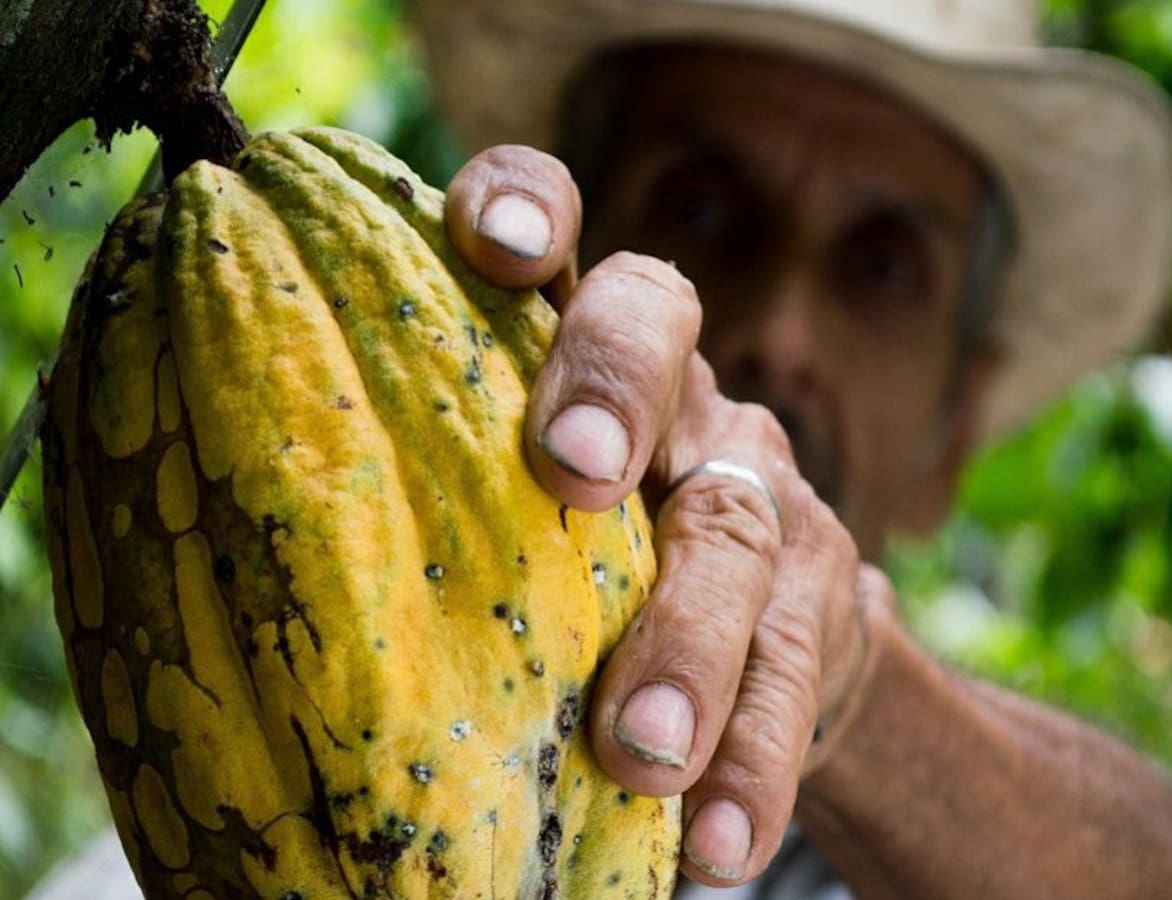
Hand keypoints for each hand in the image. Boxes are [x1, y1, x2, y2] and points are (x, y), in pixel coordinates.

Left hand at [444, 145, 887, 885]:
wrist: (770, 639)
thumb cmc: (584, 564)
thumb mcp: (510, 505)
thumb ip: (431, 496)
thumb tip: (227, 565)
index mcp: (576, 347)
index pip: (557, 227)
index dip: (527, 205)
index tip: (495, 243)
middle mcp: (675, 391)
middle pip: (659, 322)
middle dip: (613, 383)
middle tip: (572, 471)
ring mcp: (754, 488)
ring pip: (732, 530)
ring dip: (685, 640)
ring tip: (641, 748)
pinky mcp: (817, 598)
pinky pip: (792, 674)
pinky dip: (751, 758)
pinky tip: (717, 843)